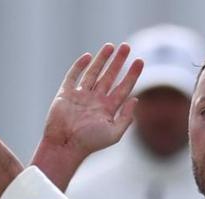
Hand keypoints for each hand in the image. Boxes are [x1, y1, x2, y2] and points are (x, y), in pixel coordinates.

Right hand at [41, 43, 142, 158]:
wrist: (64, 146)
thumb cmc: (89, 143)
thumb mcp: (114, 134)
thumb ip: (126, 117)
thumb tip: (135, 99)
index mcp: (108, 109)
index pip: (123, 87)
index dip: (132, 74)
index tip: (140, 60)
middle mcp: (95, 100)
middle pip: (110, 76)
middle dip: (118, 62)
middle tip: (126, 46)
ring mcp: (80, 96)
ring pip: (93, 73)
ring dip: (101, 59)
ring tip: (110, 46)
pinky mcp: (65, 94)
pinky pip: (73, 76)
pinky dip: (79, 66)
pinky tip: (88, 56)